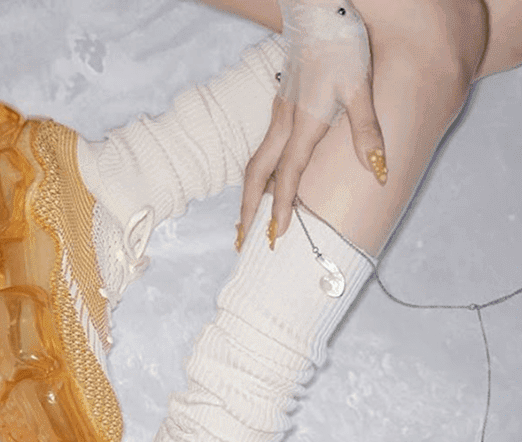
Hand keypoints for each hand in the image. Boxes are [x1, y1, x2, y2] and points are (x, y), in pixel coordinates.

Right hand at [238, 0, 384, 249]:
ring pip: (256, 164)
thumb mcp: (360, 88)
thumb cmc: (342, 47)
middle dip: (248, 211)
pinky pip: (264, 149)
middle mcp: (285, 124)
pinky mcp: (281, 105)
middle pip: (257, 176)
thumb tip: (377, 170)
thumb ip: (366, 132)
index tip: (275, 236)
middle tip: (242, 241)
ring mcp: (279, 114)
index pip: (288, 176)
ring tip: (245, 220)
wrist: (320, 13)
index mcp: (303, 124)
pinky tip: (264, 182)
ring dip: (249, 195)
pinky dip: (259, 174)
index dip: (281, 209)